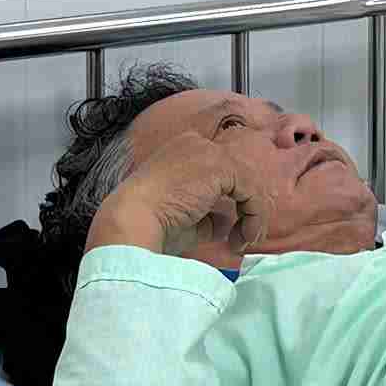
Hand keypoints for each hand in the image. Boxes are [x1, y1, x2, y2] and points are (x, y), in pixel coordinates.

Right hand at [88, 131, 274, 269]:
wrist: (132, 221)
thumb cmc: (150, 225)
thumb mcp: (184, 219)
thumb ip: (208, 216)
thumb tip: (227, 223)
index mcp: (182, 152)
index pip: (220, 170)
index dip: (234, 198)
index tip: (233, 228)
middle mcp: (196, 144)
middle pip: (238, 172)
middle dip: (247, 204)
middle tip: (244, 236)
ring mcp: (208, 151)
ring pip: (248, 180)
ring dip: (252, 214)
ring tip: (243, 241)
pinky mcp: (219, 165)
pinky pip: (250, 189)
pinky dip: (253, 215)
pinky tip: (242, 237)